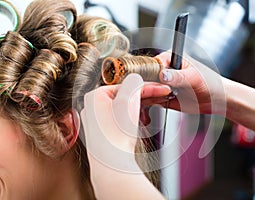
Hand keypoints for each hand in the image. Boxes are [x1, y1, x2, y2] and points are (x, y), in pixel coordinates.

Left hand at [80, 74, 166, 199]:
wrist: (113, 165)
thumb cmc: (118, 136)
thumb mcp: (127, 101)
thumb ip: (132, 83)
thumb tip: (135, 78)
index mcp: (95, 96)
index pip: (127, 85)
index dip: (147, 87)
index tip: (161, 90)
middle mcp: (92, 108)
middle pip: (125, 96)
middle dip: (144, 99)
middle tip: (158, 100)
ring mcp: (96, 121)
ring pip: (124, 108)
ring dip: (138, 110)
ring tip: (145, 120)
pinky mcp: (102, 133)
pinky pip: (120, 120)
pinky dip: (131, 121)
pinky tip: (135, 128)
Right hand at [143, 51, 225, 114]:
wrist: (216, 99)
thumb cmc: (210, 83)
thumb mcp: (194, 78)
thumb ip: (178, 77)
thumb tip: (164, 75)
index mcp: (170, 58)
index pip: (152, 65)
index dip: (152, 75)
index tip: (160, 84)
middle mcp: (163, 70)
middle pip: (146, 78)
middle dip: (151, 87)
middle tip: (166, 93)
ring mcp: (161, 84)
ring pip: (147, 90)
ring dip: (153, 96)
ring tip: (169, 97)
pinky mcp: (161, 95)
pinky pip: (151, 99)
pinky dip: (154, 103)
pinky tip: (165, 102)